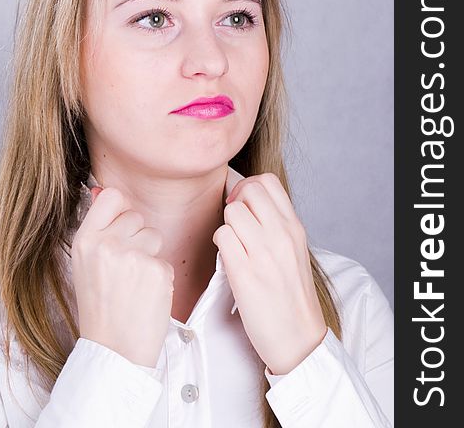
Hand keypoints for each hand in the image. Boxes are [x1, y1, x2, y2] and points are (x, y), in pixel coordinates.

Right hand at [71, 186, 174, 367]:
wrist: (113, 351)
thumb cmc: (99, 307)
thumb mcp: (85, 263)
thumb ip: (97, 227)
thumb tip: (102, 191)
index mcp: (85, 240)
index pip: (112, 195)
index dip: (120, 209)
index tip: (120, 226)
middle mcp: (107, 244)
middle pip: (136, 216)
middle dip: (136, 237)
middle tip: (124, 268)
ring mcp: (133, 256)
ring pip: (154, 235)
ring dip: (149, 254)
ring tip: (134, 281)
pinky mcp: (157, 270)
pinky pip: (165, 259)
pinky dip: (159, 276)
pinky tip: (145, 294)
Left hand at [212, 173, 326, 374]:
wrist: (299, 338)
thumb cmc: (292, 295)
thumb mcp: (294, 250)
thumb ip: (276, 224)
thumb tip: (247, 202)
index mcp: (295, 227)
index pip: (268, 181)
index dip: (248, 187)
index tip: (244, 205)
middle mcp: (282, 235)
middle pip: (248, 190)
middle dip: (235, 203)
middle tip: (235, 224)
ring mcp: (264, 254)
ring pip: (232, 212)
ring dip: (227, 226)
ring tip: (234, 245)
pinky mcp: (245, 274)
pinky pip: (222, 237)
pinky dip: (221, 245)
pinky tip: (229, 261)